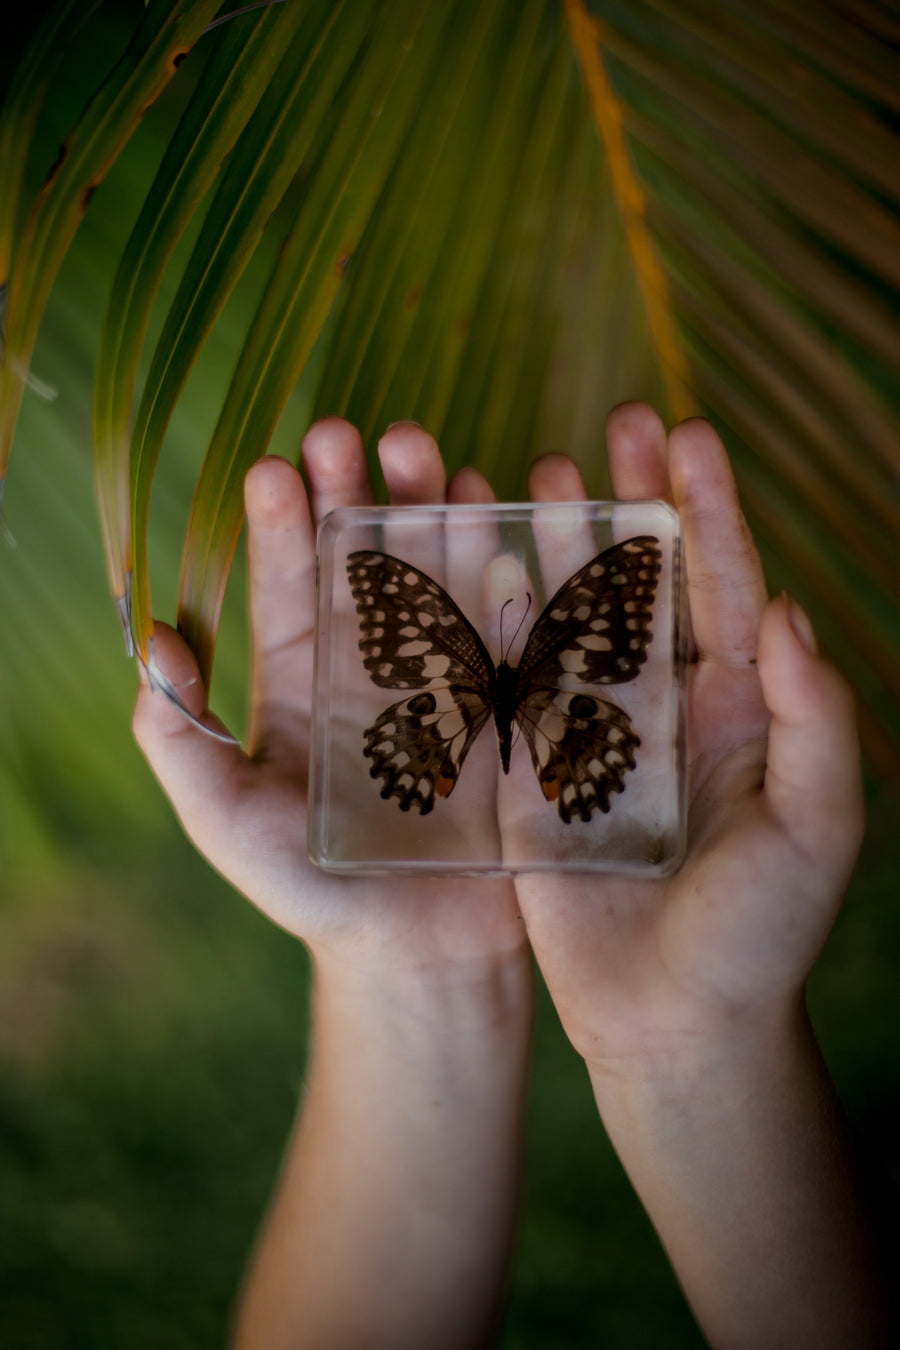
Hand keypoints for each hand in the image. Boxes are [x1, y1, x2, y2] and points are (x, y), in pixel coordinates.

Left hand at [133, 418, 527, 981]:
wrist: (420, 953)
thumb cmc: (314, 889)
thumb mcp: (227, 820)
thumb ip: (180, 738)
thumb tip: (152, 640)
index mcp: (306, 677)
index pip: (288, 583)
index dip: (279, 526)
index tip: (272, 468)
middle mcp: (376, 661)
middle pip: (367, 558)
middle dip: (357, 494)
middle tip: (352, 434)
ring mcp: (448, 672)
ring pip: (441, 571)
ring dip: (434, 510)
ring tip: (427, 454)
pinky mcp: (509, 699)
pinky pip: (510, 621)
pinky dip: (511, 565)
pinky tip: (505, 511)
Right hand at [514, 402, 863, 1062]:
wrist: (673, 1024)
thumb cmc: (758, 934)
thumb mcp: (815, 825)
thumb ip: (815, 716)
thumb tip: (785, 608)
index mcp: (736, 709)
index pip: (722, 588)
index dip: (706, 511)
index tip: (686, 435)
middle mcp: (662, 708)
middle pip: (642, 584)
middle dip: (630, 505)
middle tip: (611, 428)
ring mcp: (591, 737)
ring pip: (569, 620)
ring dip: (556, 547)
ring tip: (535, 472)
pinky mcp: (531, 776)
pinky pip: (509, 687)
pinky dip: (494, 623)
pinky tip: (476, 563)